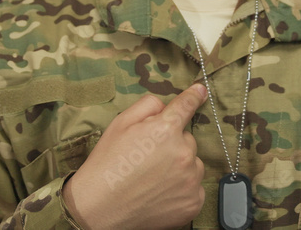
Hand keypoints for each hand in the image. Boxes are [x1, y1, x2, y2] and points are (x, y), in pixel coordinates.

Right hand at [64, 83, 207, 229]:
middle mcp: (184, 153)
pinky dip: (182, 189)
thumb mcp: (120, 124)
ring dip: (179, 167)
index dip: (194, 96)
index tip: (201, 91)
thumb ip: (147, 106)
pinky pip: (194, 187)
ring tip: (152, 178)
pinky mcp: (193, 202)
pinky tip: (160, 193)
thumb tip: (167, 105)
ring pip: (192, 164)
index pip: (186, 106)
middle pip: (187, 140)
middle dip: (173, 144)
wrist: (99, 209)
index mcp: (166, 130)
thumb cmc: (107, 164)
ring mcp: (190, 180)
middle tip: (148, 158)